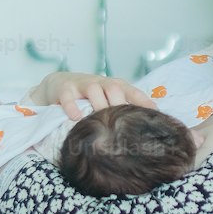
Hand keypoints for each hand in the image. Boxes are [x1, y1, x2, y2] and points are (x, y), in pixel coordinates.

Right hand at [22, 71, 157, 121]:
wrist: (58, 84)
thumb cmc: (89, 97)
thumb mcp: (106, 101)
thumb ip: (121, 111)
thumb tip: (142, 130)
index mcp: (114, 86)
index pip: (131, 91)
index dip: (143, 101)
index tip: (154, 114)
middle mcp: (100, 83)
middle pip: (114, 88)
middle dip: (120, 103)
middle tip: (124, 121)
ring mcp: (81, 84)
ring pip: (93, 89)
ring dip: (99, 103)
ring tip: (101, 120)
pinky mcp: (64, 88)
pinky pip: (68, 96)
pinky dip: (72, 106)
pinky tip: (76, 117)